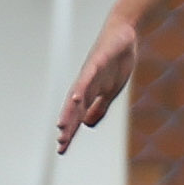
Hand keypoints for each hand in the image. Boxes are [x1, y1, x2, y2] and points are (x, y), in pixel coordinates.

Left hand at [56, 16, 138, 154]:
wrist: (122, 35)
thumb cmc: (116, 61)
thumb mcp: (111, 90)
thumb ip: (99, 106)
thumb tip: (87, 124)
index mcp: (89, 93)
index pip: (77, 116)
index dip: (70, 132)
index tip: (62, 150)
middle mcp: (84, 85)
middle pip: (73, 110)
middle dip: (68, 127)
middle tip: (61, 145)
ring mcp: (89, 74)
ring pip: (76, 96)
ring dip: (69, 112)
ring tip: (62, 127)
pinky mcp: (97, 62)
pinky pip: (87, 77)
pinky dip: (81, 88)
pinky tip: (76, 98)